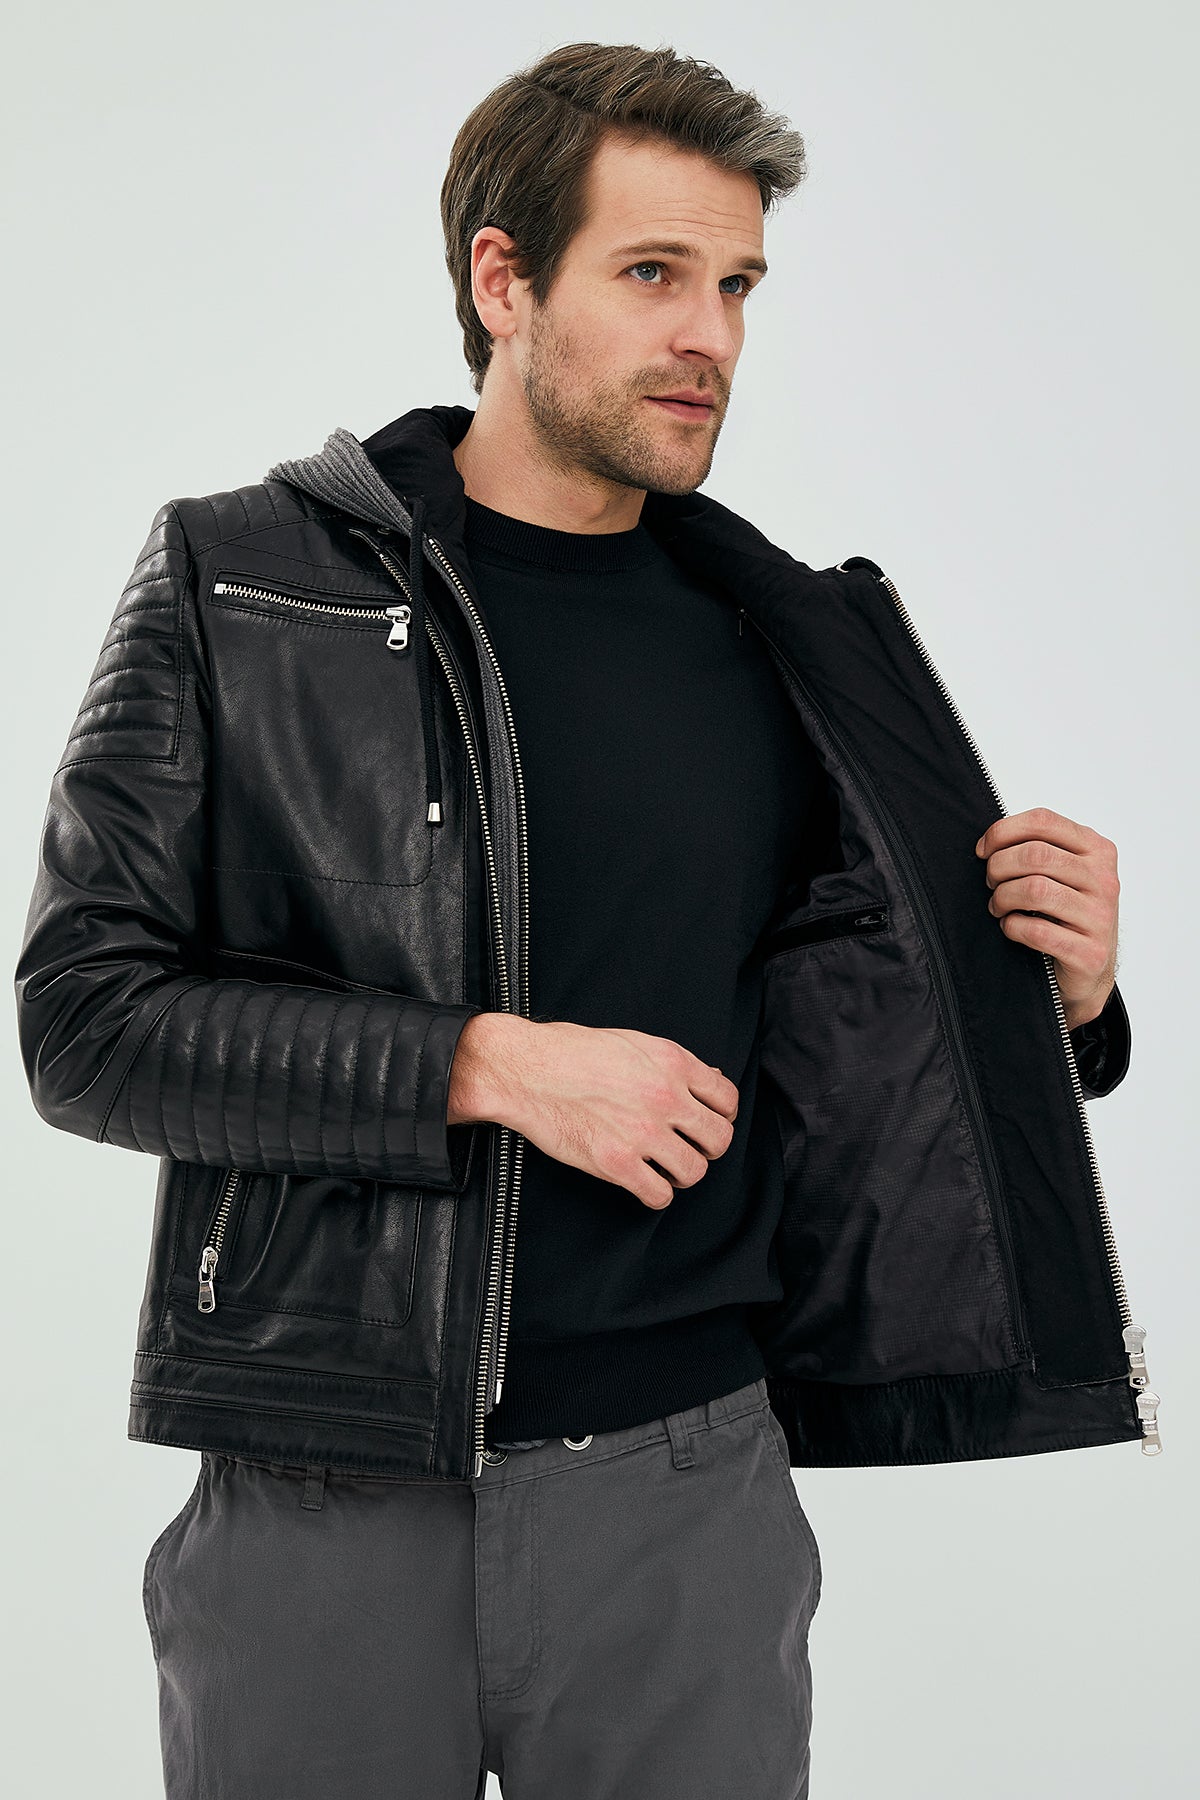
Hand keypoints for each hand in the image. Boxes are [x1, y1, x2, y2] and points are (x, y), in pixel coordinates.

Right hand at [448, 1013, 739, 1209]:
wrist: (525, 1069)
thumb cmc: (571, 1051)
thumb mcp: (633, 1042)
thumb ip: (675, 1064)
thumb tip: (712, 1082)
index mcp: (672, 1063)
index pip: (728, 1100)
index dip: (721, 1115)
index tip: (705, 1123)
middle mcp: (665, 1097)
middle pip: (719, 1139)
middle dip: (707, 1148)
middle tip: (688, 1148)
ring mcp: (642, 1132)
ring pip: (695, 1171)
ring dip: (682, 1174)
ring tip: (665, 1168)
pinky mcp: (617, 1163)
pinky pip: (659, 1195)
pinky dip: (656, 1194)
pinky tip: (643, 1183)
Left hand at [975, 806, 1119, 1028]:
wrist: (1089, 971)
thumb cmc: (1067, 915)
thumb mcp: (1062, 873)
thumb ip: (1037, 849)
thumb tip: (988, 843)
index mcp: (1097, 850)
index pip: (1044, 821)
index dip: (1003, 831)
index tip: (983, 850)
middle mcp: (1104, 879)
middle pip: (1035, 855)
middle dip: (998, 867)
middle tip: (991, 884)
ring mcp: (1100, 917)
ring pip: (1035, 890)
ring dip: (1003, 898)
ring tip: (999, 907)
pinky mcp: (1090, 953)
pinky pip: (1036, 930)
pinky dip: (1012, 927)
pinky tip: (1011, 927)